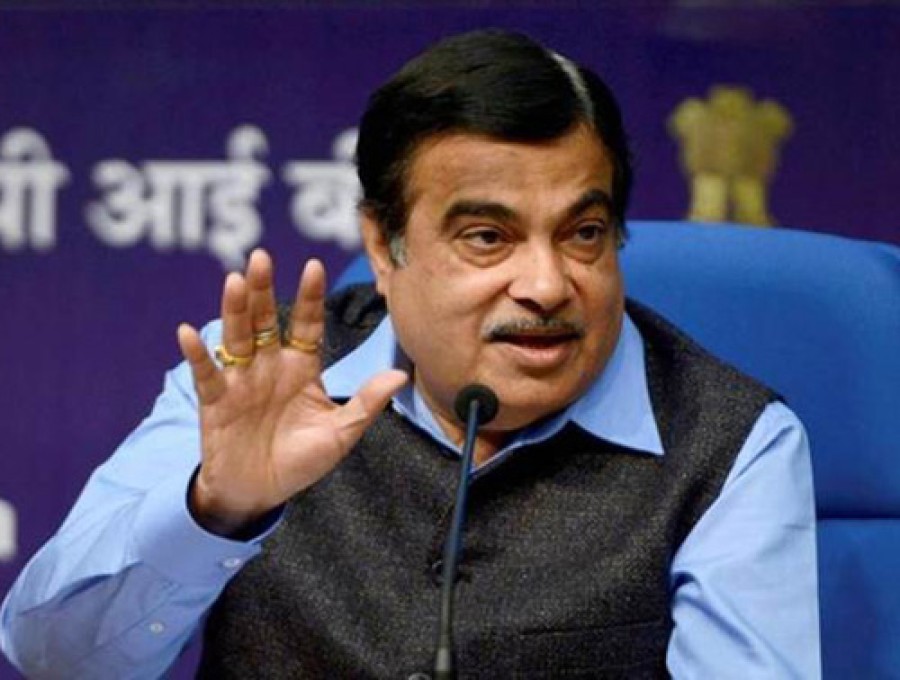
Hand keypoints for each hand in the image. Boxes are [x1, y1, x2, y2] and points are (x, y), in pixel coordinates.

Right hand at [177, 249, 406, 536]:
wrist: (260, 493)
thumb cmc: (301, 461)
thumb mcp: (340, 435)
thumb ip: (366, 404)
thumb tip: (400, 375)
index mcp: (302, 368)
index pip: (307, 325)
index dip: (310, 298)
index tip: (314, 266)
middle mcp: (270, 365)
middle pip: (266, 321)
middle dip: (264, 291)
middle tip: (261, 258)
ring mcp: (241, 380)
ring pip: (237, 337)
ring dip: (235, 310)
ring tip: (235, 281)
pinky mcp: (216, 401)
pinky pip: (206, 373)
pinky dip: (198, 354)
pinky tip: (188, 332)